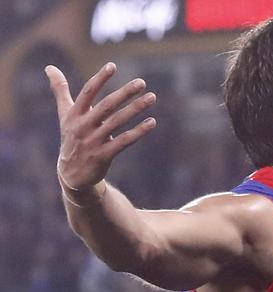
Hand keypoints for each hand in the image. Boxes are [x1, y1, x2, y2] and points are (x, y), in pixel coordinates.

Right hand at [46, 62, 156, 190]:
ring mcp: (93, 141)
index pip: (87, 93)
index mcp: (74, 114)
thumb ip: (60, 90)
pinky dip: (139, 131)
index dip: (99, 79)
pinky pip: (124, 141)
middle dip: (124, 93)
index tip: (112, 65)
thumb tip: (49, 67)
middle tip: (142, 82)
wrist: (71, 174)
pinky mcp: (104, 155)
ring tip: (152, 97)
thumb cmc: (71, 137)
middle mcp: (83, 126)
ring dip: (136, 109)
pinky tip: (152, 122)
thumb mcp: (64, 114)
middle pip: (106, 106)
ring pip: (118, 122)